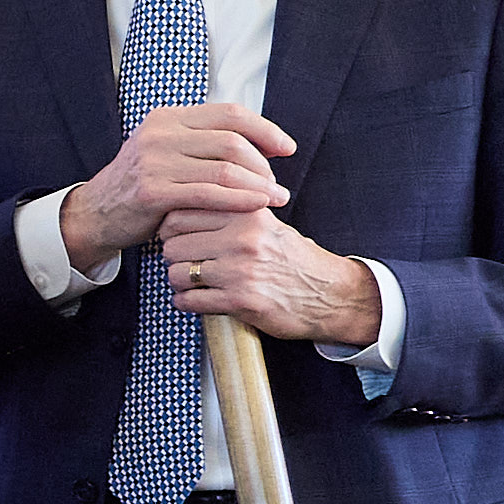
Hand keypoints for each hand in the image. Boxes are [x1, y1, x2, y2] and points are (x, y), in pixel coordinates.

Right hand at [63, 99, 293, 265]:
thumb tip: (258, 142)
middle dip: (264, 163)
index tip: (286, 148)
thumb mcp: (166, 152)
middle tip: (276, 183)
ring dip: (259, 184)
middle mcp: (159, 134)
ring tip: (276, 197)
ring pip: (225, 167)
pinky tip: (258, 205)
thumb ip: (202, 142)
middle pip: (232, 140)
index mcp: (167, 117)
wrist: (95, 214)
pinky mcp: (152, 191)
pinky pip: (209, 193)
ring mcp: (154, 162)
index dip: (265, 129)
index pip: (229, 113)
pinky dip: (240, 199)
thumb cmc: (140, 186)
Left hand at [155, 191, 378, 346]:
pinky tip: (197, 298)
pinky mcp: (240, 301)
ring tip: (192, 281)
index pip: (182, 213)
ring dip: (179, 281)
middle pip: (173, 245)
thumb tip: (185, 201)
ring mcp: (240, 271)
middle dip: (173, 256)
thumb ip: (233, 211)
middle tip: (185, 261)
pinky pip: (188, 301)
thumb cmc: (293, 259)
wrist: (330, 295)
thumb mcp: (268, 224)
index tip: (178, 236)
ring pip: (176, 273)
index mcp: (248, 213)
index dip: (172, 228)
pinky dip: (185, 302)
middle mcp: (243, 239)